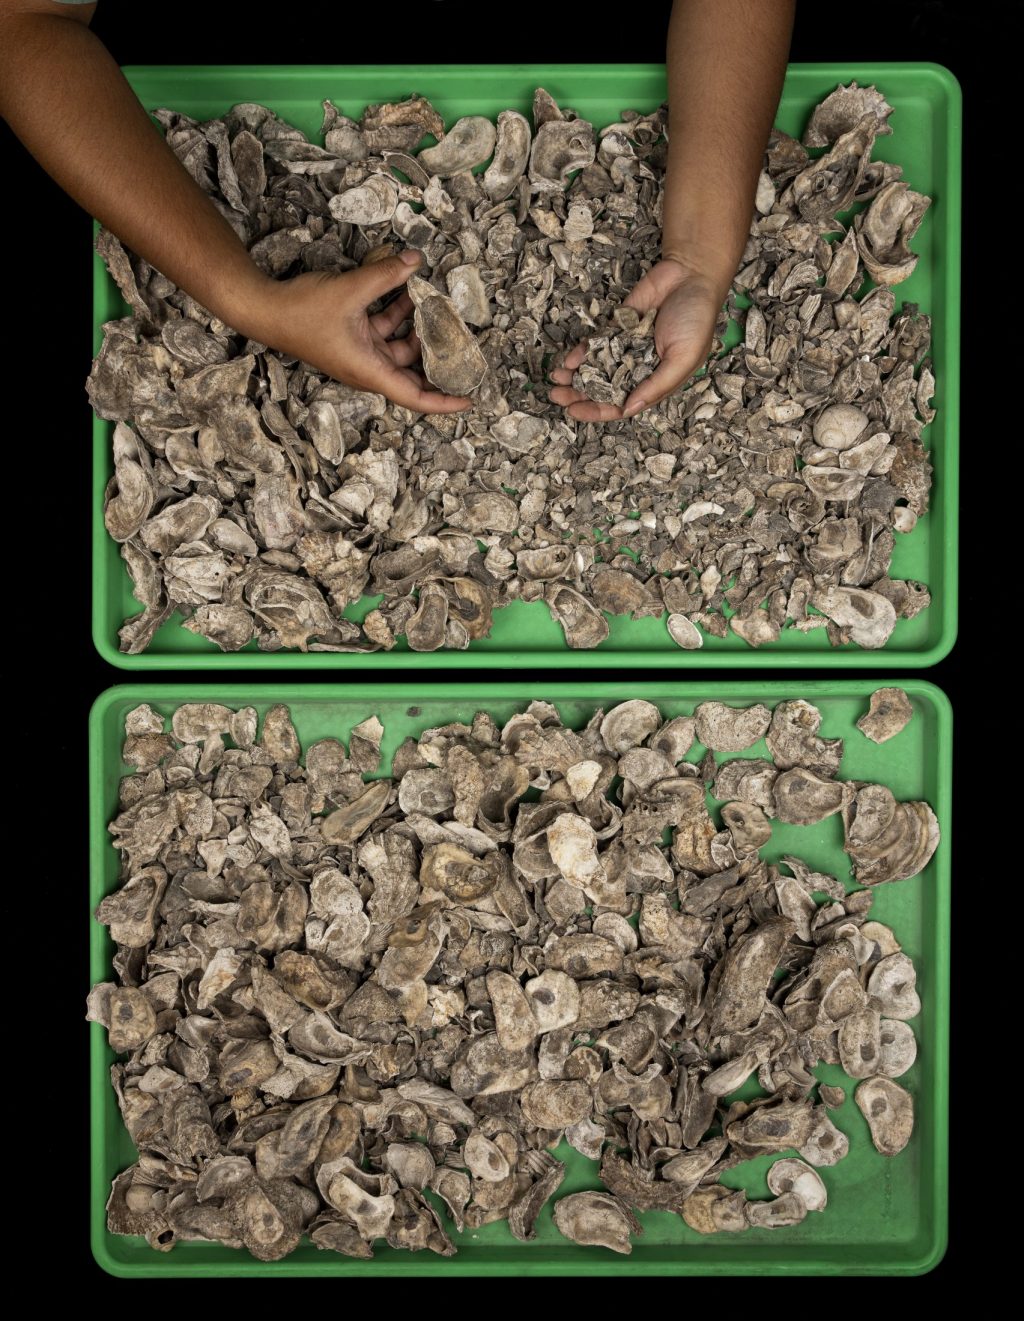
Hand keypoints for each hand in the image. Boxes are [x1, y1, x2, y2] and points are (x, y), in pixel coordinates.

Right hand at [256, 250, 469, 413]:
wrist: (265, 309)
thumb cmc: (301, 312)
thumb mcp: (350, 290)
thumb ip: (386, 275)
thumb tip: (416, 260)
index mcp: (369, 371)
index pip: (415, 397)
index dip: (444, 401)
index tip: (469, 400)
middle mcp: (368, 368)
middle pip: (413, 373)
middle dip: (437, 358)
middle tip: (463, 344)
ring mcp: (360, 353)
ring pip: (400, 346)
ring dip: (417, 327)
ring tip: (437, 303)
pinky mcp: (353, 338)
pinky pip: (384, 330)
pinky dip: (397, 314)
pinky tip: (408, 289)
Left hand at [548, 259, 723, 421]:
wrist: (690, 275)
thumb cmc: (696, 320)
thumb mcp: (684, 358)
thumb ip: (657, 385)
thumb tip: (628, 410)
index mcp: (655, 382)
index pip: (621, 405)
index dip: (597, 411)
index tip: (574, 411)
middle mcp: (637, 369)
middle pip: (602, 389)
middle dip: (578, 395)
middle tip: (556, 396)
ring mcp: (624, 348)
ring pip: (594, 368)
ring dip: (573, 375)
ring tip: (555, 378)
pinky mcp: (615, 328)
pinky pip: (594, 344)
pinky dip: (580, 352)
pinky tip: (568, 359)